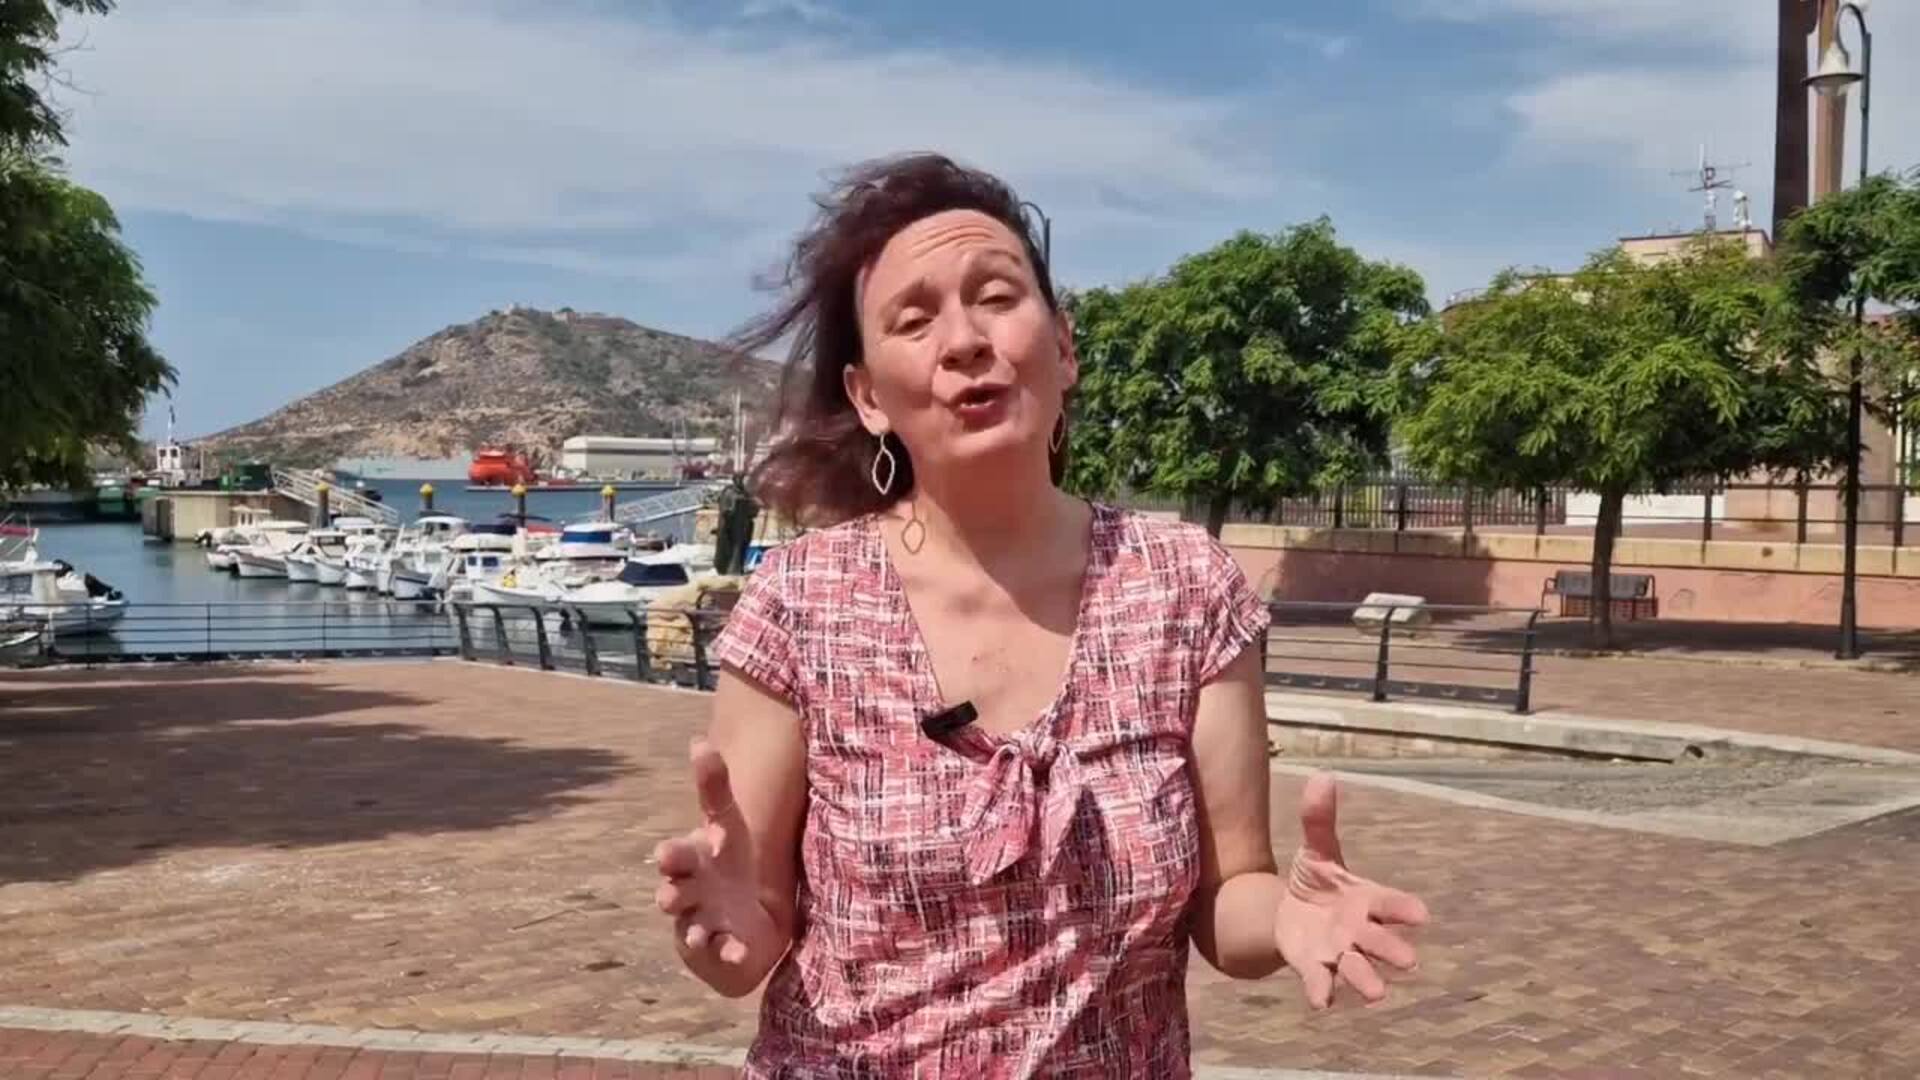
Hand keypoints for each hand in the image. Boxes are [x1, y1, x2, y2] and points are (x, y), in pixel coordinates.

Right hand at [653, 739, 779, 976]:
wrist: (737, 919)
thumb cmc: (729, 863)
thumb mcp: (728, 822)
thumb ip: (713, 786)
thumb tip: (697, 738)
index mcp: (694, 857)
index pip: (681, 848)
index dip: (677, 852)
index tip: (668, 852)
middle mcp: (690, 889)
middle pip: (676, 885)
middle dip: (671, 882)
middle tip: (667, 875)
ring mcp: (699, 920)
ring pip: (689, 923)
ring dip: (691, 926)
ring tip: (693, 931)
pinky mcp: (715, 947)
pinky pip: (718, 952)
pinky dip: (726, 951)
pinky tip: (737, 950)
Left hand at [1274, 772, 1428, 1009]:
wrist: (1290, 912)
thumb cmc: (1318, 881)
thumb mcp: (1317, 850)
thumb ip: (1319, 819)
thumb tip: (1323, 777)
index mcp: (1368, 901)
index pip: (1390, 904)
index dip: (1404, 909)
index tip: (1421, 914)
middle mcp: (1360, 931)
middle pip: (1380, 942)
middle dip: (1393, 951)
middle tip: (1409, 961)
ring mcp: (1339, 953)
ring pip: (1358, 969)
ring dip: (1367, 979)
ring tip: (1377, 993)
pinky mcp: (1315, 967)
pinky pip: (1322, 982)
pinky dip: (1322, 990)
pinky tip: (1322, 1001)